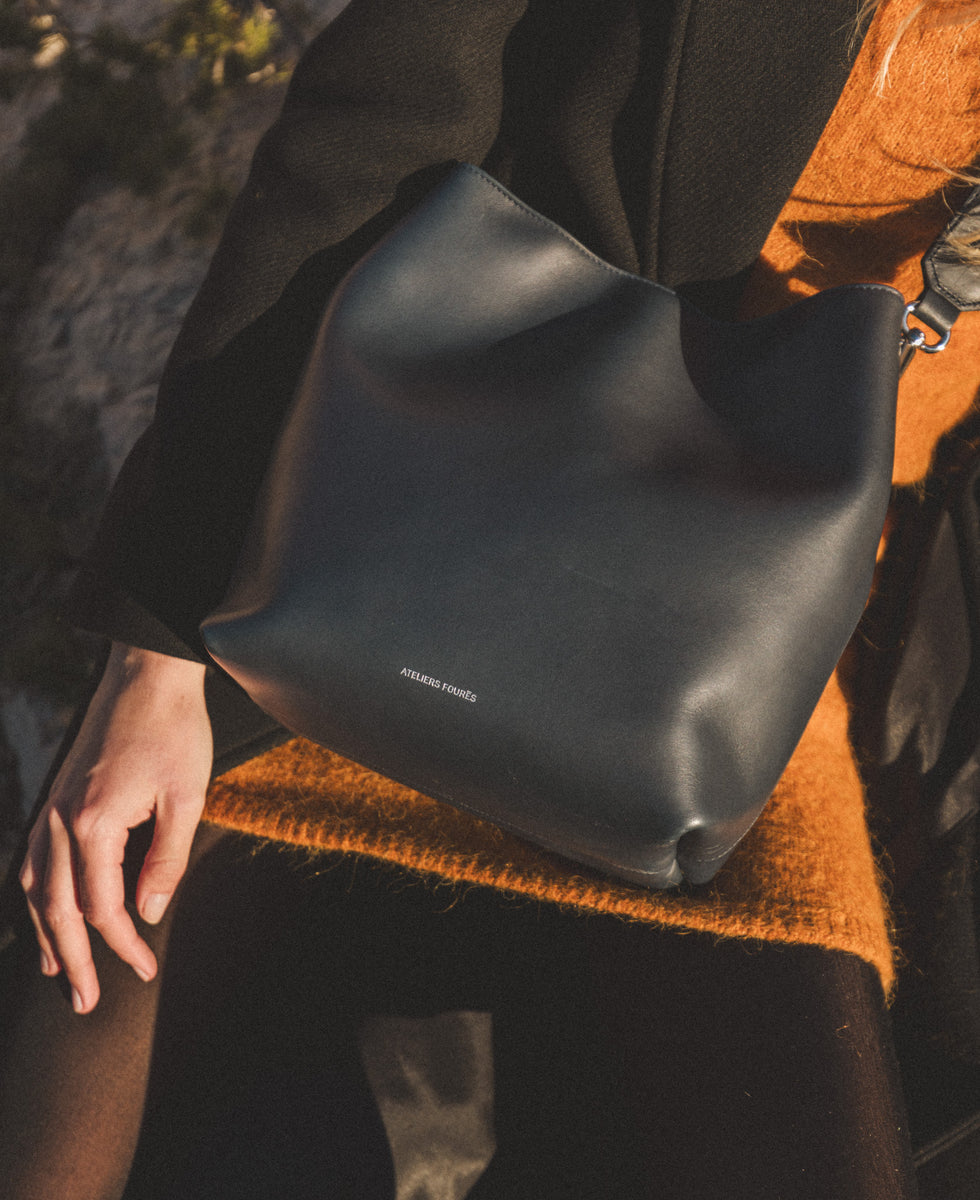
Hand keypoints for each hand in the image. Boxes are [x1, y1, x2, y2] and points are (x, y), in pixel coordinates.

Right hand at [19, 642, 211, 1012]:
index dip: (123, 946)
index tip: (145, 969)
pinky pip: (32, 858)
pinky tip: (45, 909)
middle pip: (56, 909)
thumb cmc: (174, 730)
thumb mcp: (187, 798)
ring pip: (33, 887)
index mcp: (92, 824)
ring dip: (44, 933)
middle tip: (85, 1005)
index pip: (102, 908)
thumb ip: (167, 862)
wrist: (147, 672)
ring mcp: (50, 806)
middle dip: (72, 961)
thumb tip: (149, 914)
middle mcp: (59, 820)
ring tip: (57, 973)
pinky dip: (35, 894)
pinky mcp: (55, 795)